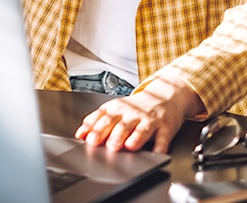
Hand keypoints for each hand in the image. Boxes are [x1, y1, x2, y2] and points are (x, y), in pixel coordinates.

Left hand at [74, 75, 203, 153]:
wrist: (164, 94)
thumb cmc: (136, 108)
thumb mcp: (116, 109)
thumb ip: (98, 121)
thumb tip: (80, 134)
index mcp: (117, 108)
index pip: (103, 116)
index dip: (94, 126)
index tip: (85, 137)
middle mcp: (132, 113)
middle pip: (121, 123)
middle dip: (112, 133)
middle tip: (105, 143)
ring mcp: (150, 119)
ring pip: (141, 128)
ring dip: (135, 137)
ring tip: (128, 146)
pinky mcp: (166, 127)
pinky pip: (163, 137)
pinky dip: (160, 145)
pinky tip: (156, 151)